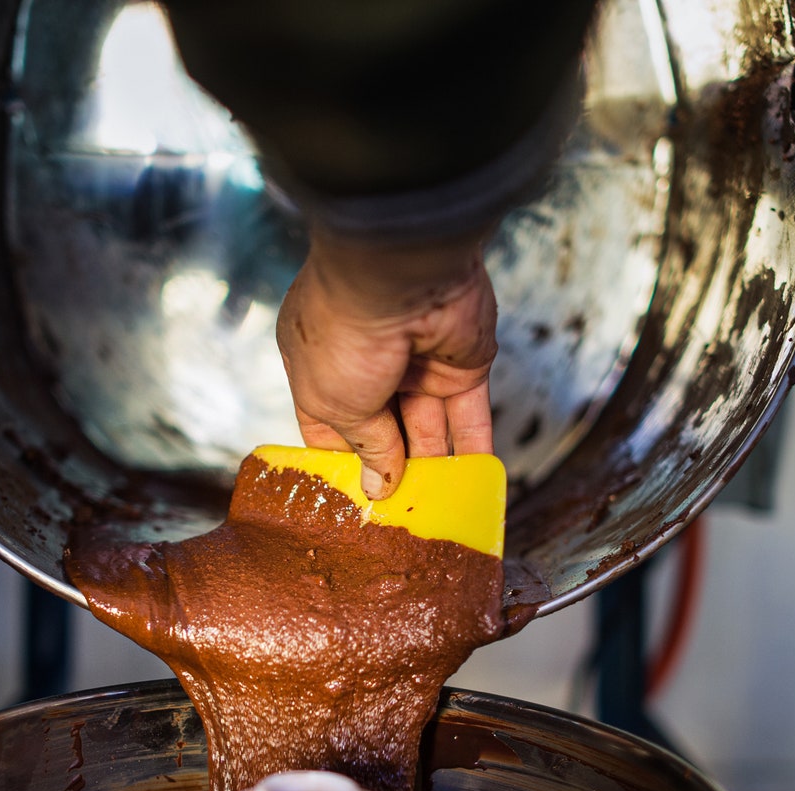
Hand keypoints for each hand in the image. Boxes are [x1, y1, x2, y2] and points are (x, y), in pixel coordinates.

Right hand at [275, 228, 496, 499]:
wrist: (402, 276)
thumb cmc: (345, 330)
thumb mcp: (335, 403)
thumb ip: (363, 447)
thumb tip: (379, 485)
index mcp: (319, 361)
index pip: (328, 423)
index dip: (342, 461)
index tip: (354, 499)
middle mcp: (367, 360)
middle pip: (383, 428)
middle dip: (391, 467)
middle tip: (399, 511)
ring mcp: (416, 361)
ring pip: (427, 426)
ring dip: (433, 465)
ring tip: (436, 506)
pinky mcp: (460, 362)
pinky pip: (469, 413)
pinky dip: (473, 447)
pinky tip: (475, 481)